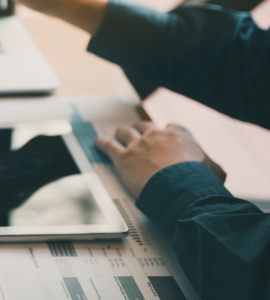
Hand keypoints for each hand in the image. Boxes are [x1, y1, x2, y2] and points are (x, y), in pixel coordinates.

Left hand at [95, 122, 225, 197]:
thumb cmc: (200, 181)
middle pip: (144, 126)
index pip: (171, 127)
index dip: (166, 132)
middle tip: (137, 133)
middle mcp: (157, 135)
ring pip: (125, 133)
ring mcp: (138, 145)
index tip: (164, 135)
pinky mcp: (123, 158)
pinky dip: (102, 144)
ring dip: (121, 133)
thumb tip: (217, 171)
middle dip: (141, 129)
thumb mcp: (215, 171)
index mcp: (179, 134)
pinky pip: (109, 147)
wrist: (181, 188)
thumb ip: (212, 166)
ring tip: (117, 134)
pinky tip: (98, 143)